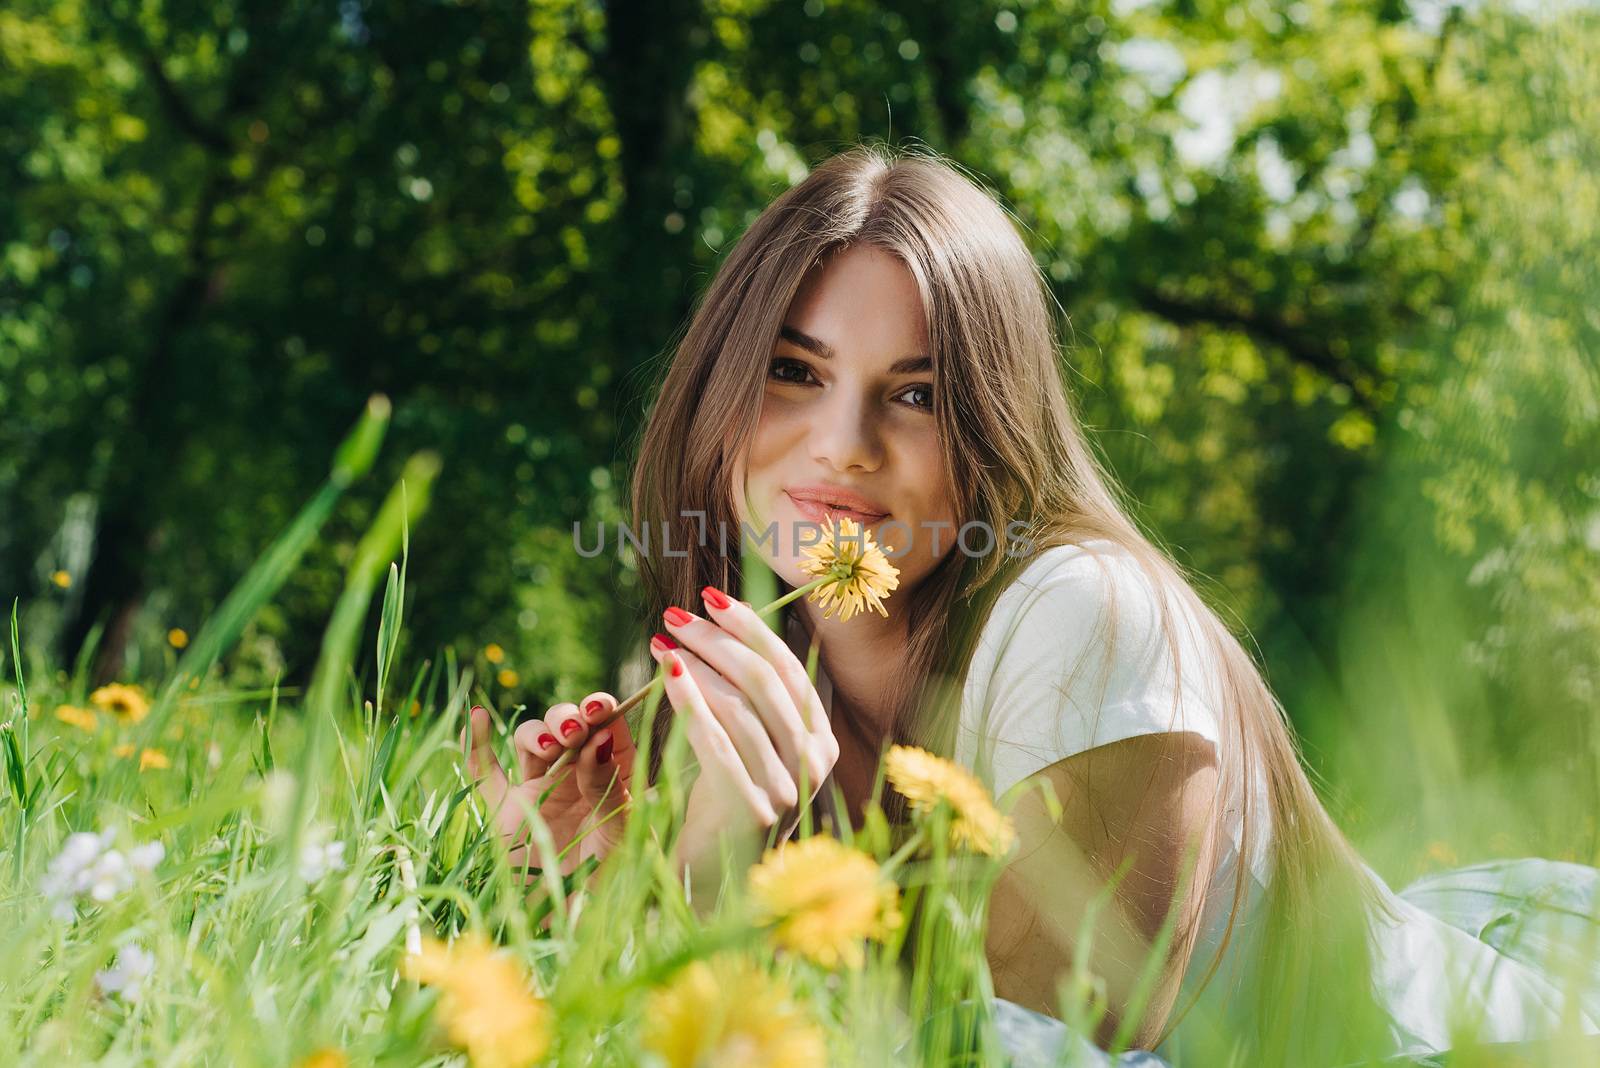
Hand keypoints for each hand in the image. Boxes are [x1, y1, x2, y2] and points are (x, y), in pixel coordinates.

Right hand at [463, 695, 634, 877]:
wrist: (572, 925)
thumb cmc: (610, 882)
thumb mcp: (619, 832)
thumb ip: (607, 786)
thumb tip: (598, 738)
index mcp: (612, 775)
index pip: (607, 728)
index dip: (601, 711)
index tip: (599, 709)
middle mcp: (575, 776)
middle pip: (566, 726)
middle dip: (568, 718)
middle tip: (574, 731)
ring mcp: (538, 789)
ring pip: (531, 741)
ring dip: (536, 732)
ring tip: (548, 747)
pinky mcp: (505, 809)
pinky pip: (485, 772)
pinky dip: (477, 744)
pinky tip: (477, 715)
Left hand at [651, 586, 839, 886]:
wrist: (712, 885)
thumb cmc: (721, 806)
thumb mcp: (745, 747)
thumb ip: (748, 699)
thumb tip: (722, 628)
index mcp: (820, 741)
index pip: (787, 667)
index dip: (750, 627)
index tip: (711, 598)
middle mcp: (813, 761)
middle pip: (763, 679)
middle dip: (716, 639)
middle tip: (675, 616)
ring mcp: (786, 787)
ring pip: (740, 705)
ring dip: (696, 664)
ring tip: (660, 644)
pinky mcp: (751, 808)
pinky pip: (717, 740)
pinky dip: (689, 700)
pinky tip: (665, 675)